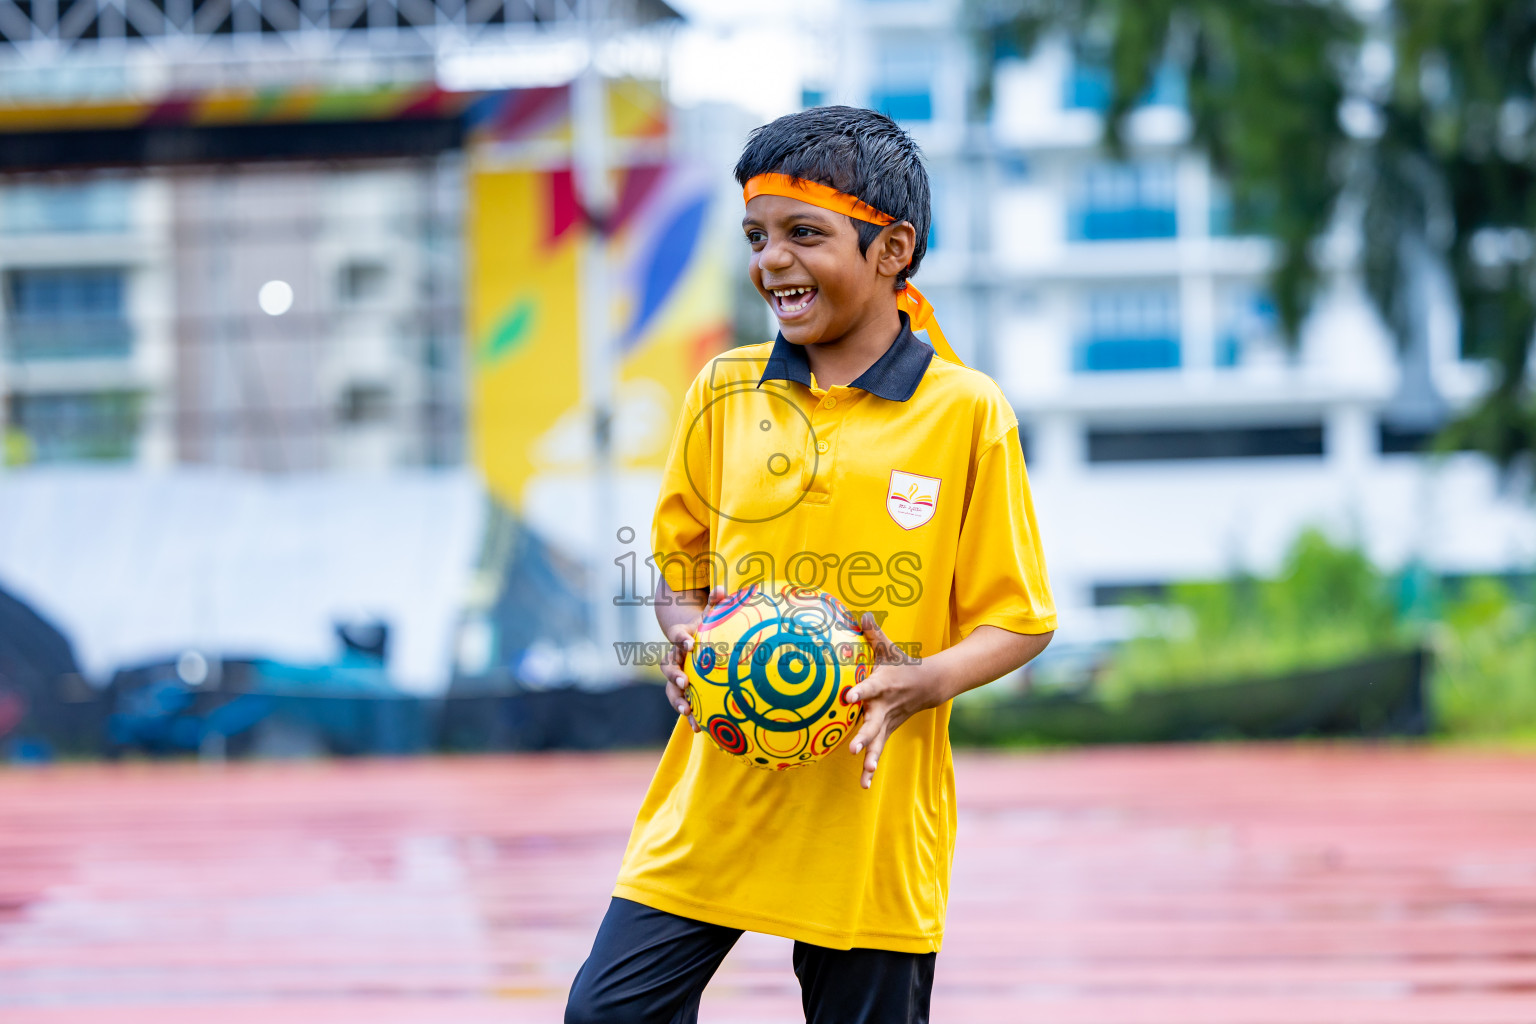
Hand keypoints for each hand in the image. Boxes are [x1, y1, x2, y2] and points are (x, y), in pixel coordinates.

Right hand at [659, 586, 725, 732]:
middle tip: (684, 681)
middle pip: (668, 666)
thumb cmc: (706, 628)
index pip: (676, 636)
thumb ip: (714, 603)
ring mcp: (676, 676)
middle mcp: (674, 658)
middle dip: (674, 675)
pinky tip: (699, 728)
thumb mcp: (710, 615)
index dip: (680, 639)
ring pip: (671, 689)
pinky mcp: (683, 691)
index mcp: (680, 638)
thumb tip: (721, 587)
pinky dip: (690, 716)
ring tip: (687, 710)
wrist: (693, 644)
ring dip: (678, 700)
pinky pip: (683, 704)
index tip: (689, 643)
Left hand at [845, 613, 941, 789]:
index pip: (870, 687)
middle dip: (864, 736)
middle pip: (873, 723)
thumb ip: (873, 633)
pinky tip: (864, 785)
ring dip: (871, 758)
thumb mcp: (890, 648)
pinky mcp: (888, 731)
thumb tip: (859, 613)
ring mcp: (888, 721)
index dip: (860, 692)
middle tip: (852, 749)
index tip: (847, 697)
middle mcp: (886, 706)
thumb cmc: (903, 664)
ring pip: (878, 742)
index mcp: (884, 684)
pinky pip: (879, 751)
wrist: (931, 685)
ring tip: (865, 774)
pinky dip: (872, 768)